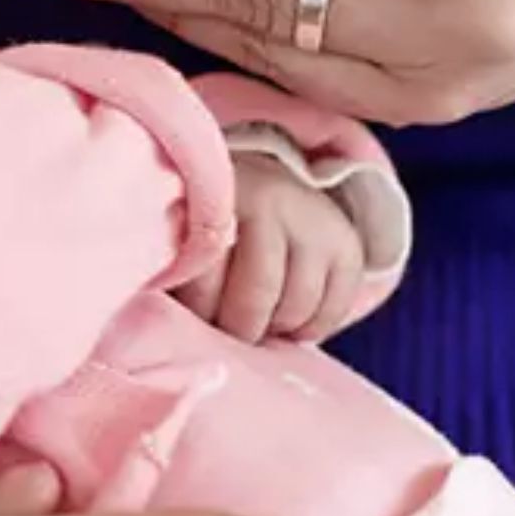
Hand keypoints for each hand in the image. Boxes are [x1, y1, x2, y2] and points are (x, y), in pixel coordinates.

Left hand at [178, 160, 364, 343]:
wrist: (264, 185)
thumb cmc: (211, 226)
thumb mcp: (185, 231)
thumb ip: (176, 265)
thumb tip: (167, 316)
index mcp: (219, 194)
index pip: (206, 268)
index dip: (198, 306)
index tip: (191, 316)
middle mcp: (271, 199)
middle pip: (256, 294)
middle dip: (237, 327)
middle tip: (225, 330)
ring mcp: (315, 222)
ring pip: (296, 307)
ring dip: (272, 329)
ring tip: (253, 323)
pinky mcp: (347, 246)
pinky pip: (332, 312)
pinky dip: (308, 329)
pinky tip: (285, 321)